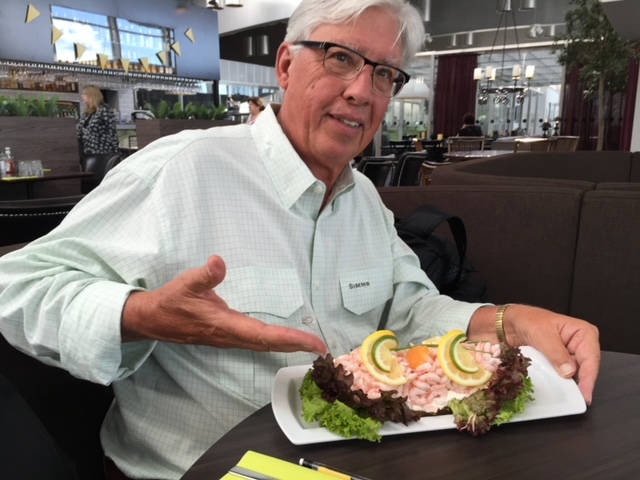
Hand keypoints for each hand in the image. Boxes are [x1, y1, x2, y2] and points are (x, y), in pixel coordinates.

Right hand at [122, 255, 326, 354]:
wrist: (152, 321)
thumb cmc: (170, 302)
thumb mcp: (185, 284)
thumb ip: (204, 275)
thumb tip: (219, 262)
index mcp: (223, 325)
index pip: (263, 334)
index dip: (289, 339)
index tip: (312, 343)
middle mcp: (230, 336)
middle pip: (268, 344)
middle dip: (296, 346)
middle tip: (321, 347)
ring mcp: (229, 339)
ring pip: (263, 345)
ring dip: (287, 345)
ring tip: (310, 345)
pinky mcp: (228, 336)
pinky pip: (257, 342)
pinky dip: (275, 341)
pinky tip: (285, 339)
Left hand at [507, 305, 599, 404]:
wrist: (511, 323)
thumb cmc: (528, 321)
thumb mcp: (542, 335)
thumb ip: (557, 354)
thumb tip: (569, 372)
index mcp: (584, 332)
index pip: (591, 358)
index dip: (589, 377)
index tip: (585, 394)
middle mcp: (581, 345)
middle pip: (586, 369)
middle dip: (580, 384)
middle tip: (574, 399)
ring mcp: (571, 355)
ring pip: (575, 375)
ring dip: (568, 385)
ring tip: (564, 396)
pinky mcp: (561, 363)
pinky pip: (563, 376)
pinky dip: (559, 382)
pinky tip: (555, 390)